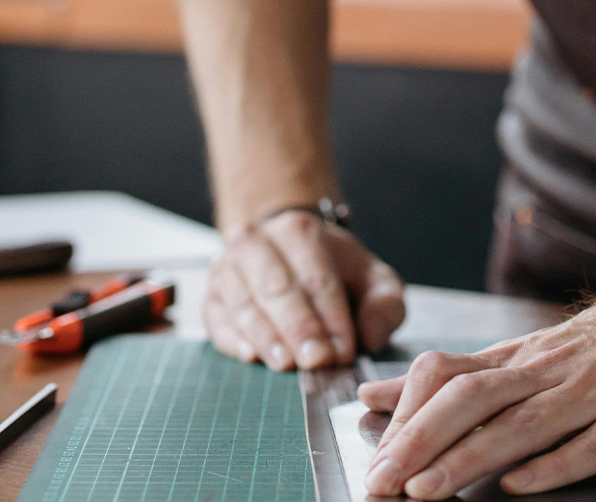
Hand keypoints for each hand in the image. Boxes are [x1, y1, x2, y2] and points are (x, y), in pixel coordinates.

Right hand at [203, 211, 404, 369]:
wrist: (288, 252)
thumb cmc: (336, 273)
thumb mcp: (374, 281)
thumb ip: (384, 306)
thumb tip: (368, 338)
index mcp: (300, 231)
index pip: (317, 278)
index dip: (330, 317)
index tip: (342, 351)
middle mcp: (257, 242)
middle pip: (276, 288)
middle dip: (297, 328)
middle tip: (315, 362)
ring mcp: (227, 268)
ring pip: (243, 304)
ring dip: (266, 337)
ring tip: (286, 364)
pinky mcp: (211, 297)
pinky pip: (217, 320)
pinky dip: (232, 339)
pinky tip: (251, 355)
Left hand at [357, 280, 595, 498]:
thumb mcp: (521, 353)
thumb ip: (454, 378)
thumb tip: (378, 394)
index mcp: (518, 359)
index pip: (449, 377)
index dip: (407, 415)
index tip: (372, 454)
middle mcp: (548, 370)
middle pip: (474, 399)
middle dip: (421, 441)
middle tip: (382, 481)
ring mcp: (594, 390)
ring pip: (524, 422)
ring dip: (470, 456)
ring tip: (426, 490)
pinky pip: (594, 442)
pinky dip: (555, 463)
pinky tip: (520, 484)